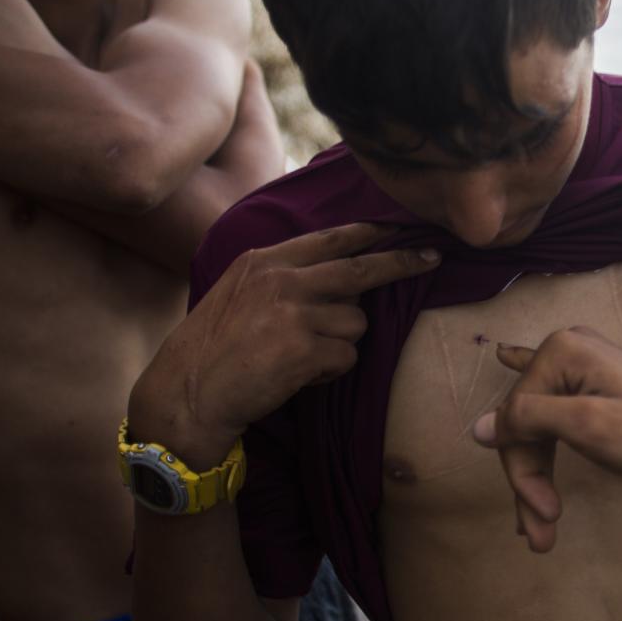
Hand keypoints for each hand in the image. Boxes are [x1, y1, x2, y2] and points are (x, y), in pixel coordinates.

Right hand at [129, 222, 439, 465]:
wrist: (190, 391)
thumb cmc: (214, 347)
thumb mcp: (239, 291)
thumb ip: (282, 276)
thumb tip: (338, 273)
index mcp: (266, 261)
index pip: (330, 239)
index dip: (369, 233)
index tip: (398, 229)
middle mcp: (283, 280)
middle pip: (360, 269)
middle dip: (400, 262)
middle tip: (432, 257)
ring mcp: (294, 313)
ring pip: (356, 322)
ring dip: (340, 343)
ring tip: (302, 356)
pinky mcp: (304, 349)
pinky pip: (346, 356)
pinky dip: (330, 370)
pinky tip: (299, 374)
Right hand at [471, 327, 621, 552]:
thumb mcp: (588, 425)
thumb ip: (530, 420)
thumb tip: (478, 428)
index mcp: (561, 352)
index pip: (514, 419)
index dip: (522, 472)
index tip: (542, 516)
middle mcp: (569, 352)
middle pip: (526, 425)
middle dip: (529, 480)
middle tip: (539, 533)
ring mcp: (586, 369)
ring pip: (542, 428)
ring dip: (538, 475)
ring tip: (541, 526)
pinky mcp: (600, 387)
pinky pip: (556, 413)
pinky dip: (538, 424)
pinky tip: (508, 357)